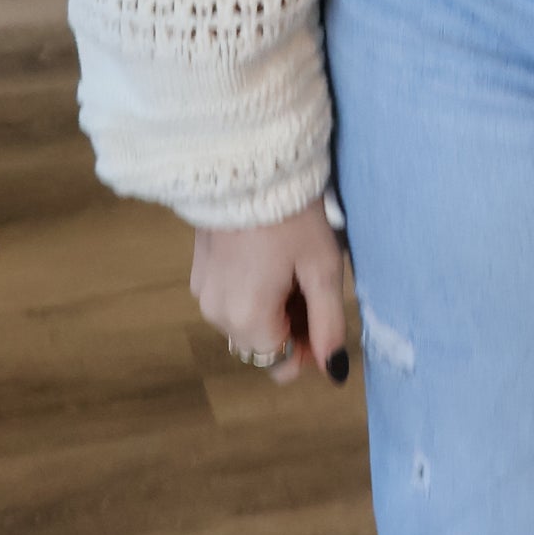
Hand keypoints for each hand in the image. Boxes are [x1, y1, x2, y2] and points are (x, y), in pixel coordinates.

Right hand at [191, 197, 348, 388]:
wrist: (249, 164)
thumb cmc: (293, 216)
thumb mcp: (322, 269)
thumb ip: (328, 325)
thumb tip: (335, 370)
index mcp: (246, 318)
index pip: (279, 361)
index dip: (307, 346)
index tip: (323, 313)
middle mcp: (216, 314)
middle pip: (261, 343)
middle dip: (290, 326)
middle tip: (312, 283)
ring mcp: (202, 291)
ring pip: (245, 321)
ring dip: (271, 308)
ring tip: (291, 266)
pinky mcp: (198, 270)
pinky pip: (229, 298)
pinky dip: (251, 290)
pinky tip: (268, 257)